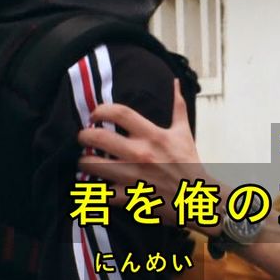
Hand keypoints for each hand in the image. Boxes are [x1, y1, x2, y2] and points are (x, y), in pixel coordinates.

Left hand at [77, 80, 213, 226]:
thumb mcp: (184, 133)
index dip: (101, 110)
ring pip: (92, 165)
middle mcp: (140, 154)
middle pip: (98, 137)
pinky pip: (101, 192)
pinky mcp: (129, 196)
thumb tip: (176, 82)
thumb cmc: (189, 163)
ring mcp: (133, 176)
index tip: (95, 115)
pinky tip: (92, 185)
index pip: (120, 113)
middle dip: (84, 136)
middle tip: (83, 137)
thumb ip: (178, 106)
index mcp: (153, 135)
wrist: (196, 197)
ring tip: (85, 161)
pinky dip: (93, 190)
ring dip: (83, 162)